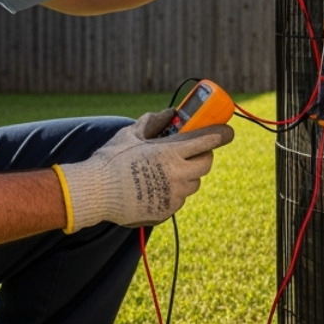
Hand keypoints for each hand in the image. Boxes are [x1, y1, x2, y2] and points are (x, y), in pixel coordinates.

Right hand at [55, 111, 233, 230]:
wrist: (95, 192)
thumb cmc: (111, 159)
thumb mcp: (131, 134)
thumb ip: (154, 122)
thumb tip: (170, 113)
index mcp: (170, 152)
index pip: (207, 141)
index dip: (221, 135)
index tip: (228, 132)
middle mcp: (177, 174)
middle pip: (206, 164)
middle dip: (203, 155)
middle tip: (193, 151)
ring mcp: (174, 195)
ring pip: (194, 183)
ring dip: (188, 174)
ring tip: (168, 170)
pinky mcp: (167, 210)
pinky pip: (180, 198)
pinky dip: (175, 191)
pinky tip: (157, 186)